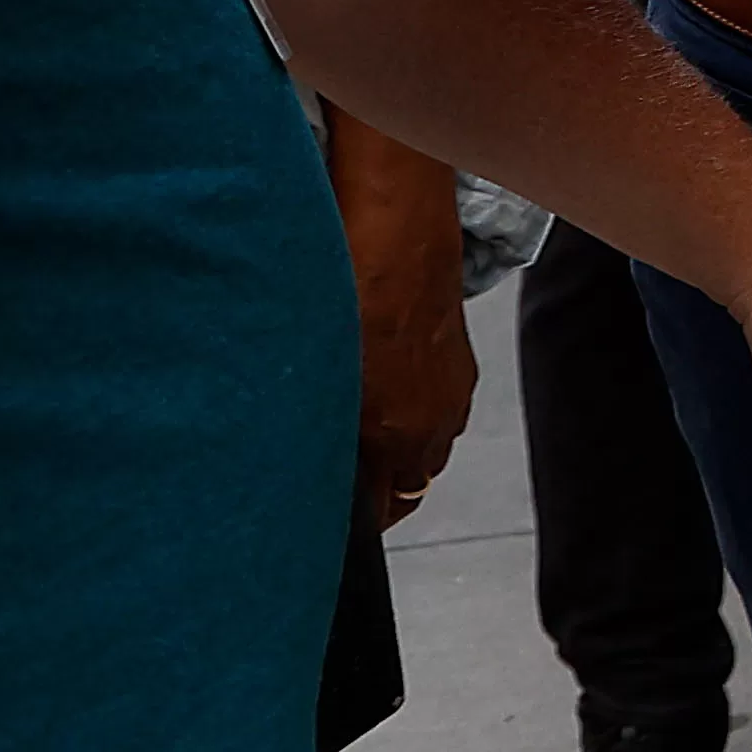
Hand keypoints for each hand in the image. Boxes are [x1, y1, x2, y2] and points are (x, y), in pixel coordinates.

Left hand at [325, 108, 476, 533]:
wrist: (394, 223)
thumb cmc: (343, 289)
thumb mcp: (311, 371)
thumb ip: (305, 431)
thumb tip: (292, 471)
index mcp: (392, 436)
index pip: (377, 518)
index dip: (346, 527)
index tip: (314, 526)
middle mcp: (430, 426)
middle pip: (406, 492)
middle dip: (372, 496)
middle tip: (328, 488)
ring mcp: (451, 396)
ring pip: (424, 454)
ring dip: (395, 457)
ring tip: (355, 441)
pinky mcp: (460, 367)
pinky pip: (438, 415)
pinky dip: (411, 417)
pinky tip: (382, 393)